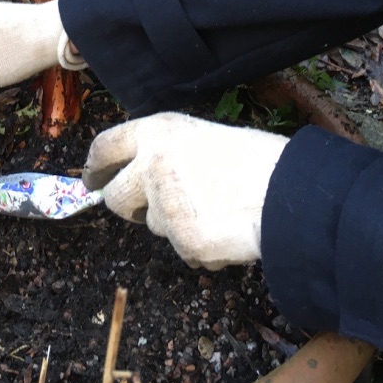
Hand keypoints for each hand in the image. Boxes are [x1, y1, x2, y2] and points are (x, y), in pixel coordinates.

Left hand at [82, 113, 287, 269]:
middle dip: (132, 207)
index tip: (92, 180)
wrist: (289, 191)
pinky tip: (228, 229)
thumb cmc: (256, 159)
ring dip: (176, 225)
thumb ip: (167, 152)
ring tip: (215, 209)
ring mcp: (164, 205)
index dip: (95, 168)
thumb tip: (143, 174)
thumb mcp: (202, 137)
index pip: (104, 148)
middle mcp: (152, 164)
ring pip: (154, 226)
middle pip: (116, 198)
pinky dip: (202, 247)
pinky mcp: (182, 240)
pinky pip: (183, 251)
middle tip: (157, 206)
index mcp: (157, 131)